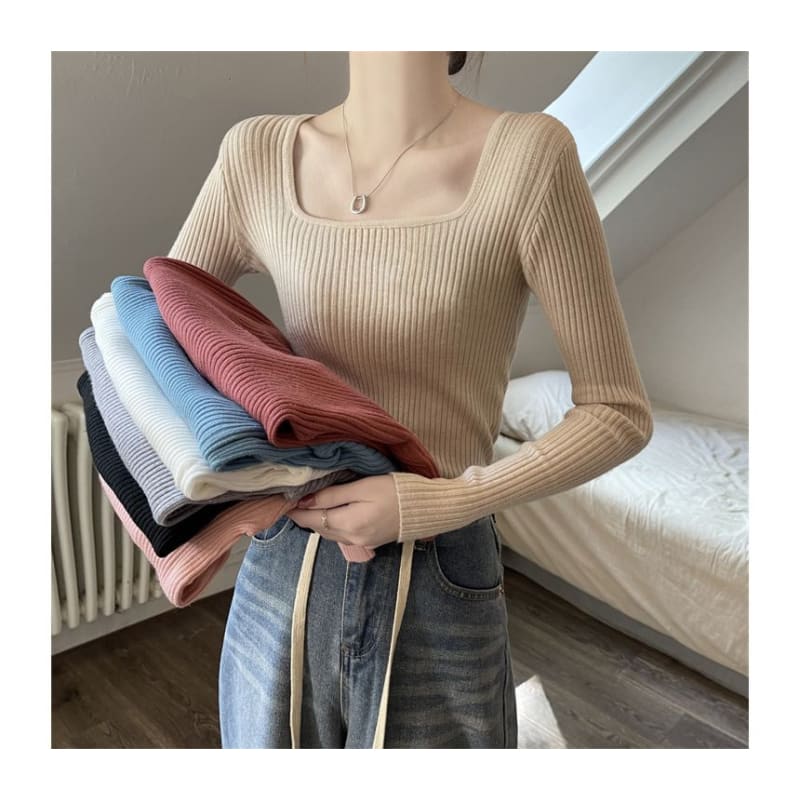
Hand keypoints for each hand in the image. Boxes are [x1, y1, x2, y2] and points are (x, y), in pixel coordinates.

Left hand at [286, 474, 400, 548]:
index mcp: (348, 524)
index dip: (295, 510)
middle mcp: (351, 538)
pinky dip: (332, 524)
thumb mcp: (362, 487)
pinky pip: (341, 534)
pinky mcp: (369, 541)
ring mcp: (361, 542)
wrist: (426, 508)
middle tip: (292, 499)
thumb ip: (333, 495)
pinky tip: (331, 512)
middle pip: (318, 528)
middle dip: (304, 515)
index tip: (282, 500)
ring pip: (329, 532)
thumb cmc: (396, 491)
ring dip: (317, 520)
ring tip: (308, 504)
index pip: (310, 519)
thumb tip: (305, 500)